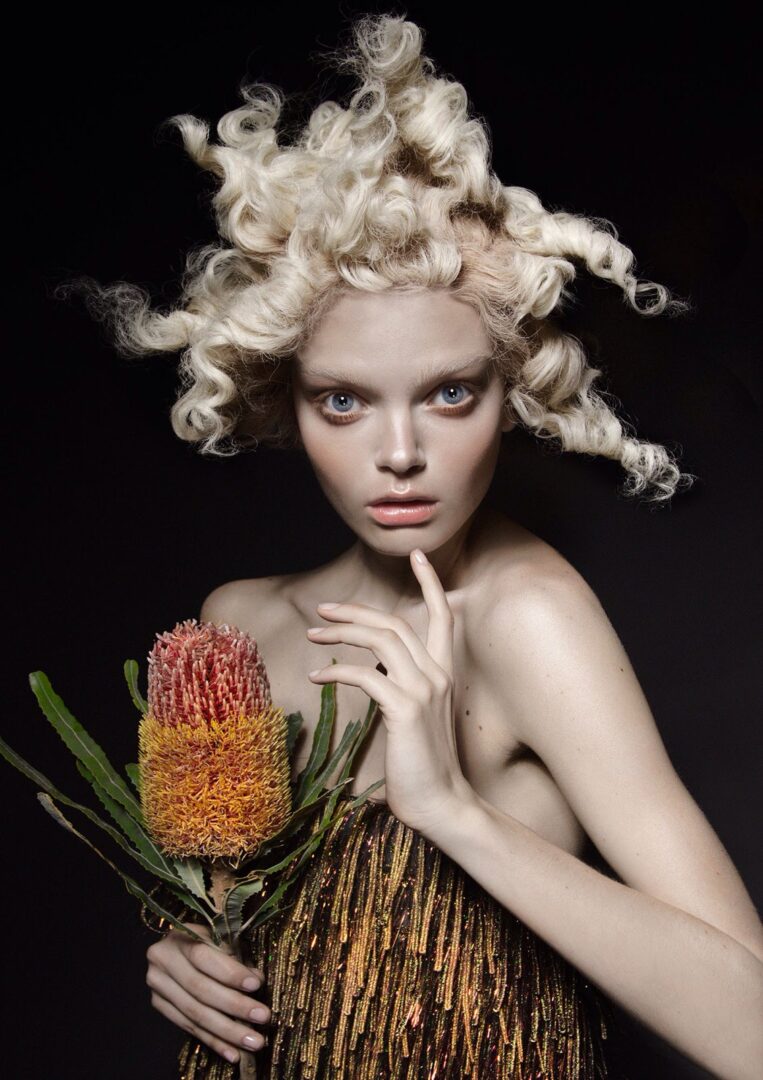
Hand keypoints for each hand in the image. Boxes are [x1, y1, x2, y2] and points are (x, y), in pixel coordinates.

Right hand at [146, 922, 270, 1064]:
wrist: (177, 948)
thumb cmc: (207, 939)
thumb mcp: (220, 937)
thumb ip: (235, 956)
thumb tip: (257, 981)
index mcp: (179, 937)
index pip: (204, 957)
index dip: (230, 973)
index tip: (256, 985)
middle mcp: (162, 961)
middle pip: (200, 989)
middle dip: (235, 1006)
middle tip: (262, 1017)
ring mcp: (158, 986)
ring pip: (195, 1014)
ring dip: (227, 1032)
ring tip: (253, 1041)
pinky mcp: (159, 1006)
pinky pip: (189, 1028)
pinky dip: (214, 1042)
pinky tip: (233, 1053)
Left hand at [306, 548, 474, 835]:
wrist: (443, 805)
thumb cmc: (424, 767)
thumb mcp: (417, 719)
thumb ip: (403, 690)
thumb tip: (375, 672)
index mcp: (444, 674)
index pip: (442, 616)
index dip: (430, 582)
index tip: (416, 555)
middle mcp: (438, 674)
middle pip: (395, 622)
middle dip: (355, 610)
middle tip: (322, 610)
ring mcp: (423, 690)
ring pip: (381, 638)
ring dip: (341, 632)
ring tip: (313, 634)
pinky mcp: (405, 709)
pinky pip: (364, 674)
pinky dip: (336, 669)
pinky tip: (317, 675)